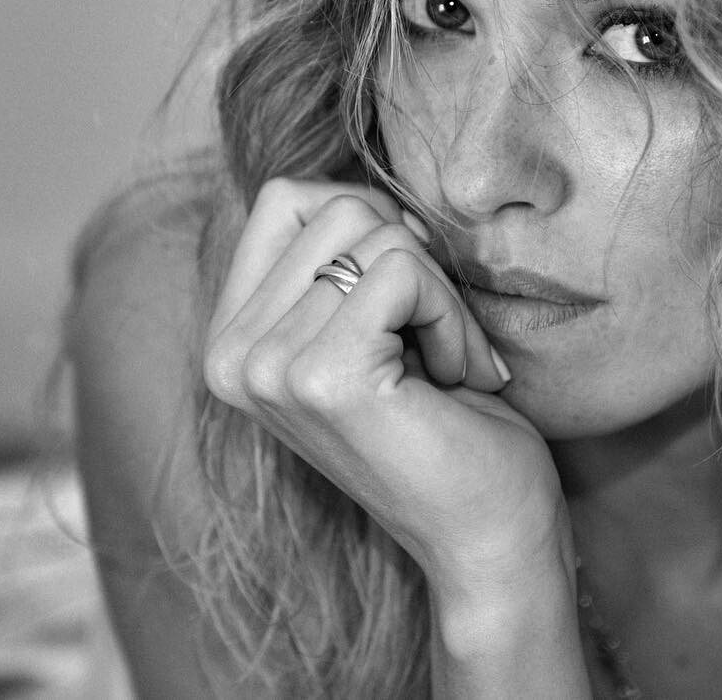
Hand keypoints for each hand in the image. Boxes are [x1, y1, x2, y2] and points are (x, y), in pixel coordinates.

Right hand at [203, 178, 570, 603]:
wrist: (491, 534)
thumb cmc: (448, 423)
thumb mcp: (370, 323)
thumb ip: (335, 258)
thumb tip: (360, 187)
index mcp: (231, 339)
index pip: (287, 196)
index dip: (372, 228)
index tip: (404, 307)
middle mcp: (229, 356)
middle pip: (334, 205)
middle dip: (412, 263)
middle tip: (431, 345)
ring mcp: (266, 369)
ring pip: (375, 233)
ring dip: (439, 296)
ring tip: (441, 369)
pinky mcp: (321, 377)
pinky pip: (404, 270)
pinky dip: (452, 317)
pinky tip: (454, 380)